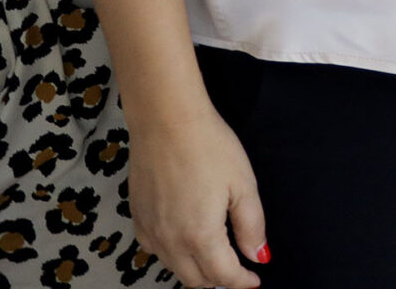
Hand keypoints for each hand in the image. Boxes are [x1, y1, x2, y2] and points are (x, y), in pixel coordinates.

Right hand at [129, 109, 268, 287]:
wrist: (167, 122)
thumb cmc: (210, 147)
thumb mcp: (243, 185)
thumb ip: (251, 226)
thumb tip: (259, 256)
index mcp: (200, 236)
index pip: (223, 275)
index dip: (242, 282)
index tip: (254, 281)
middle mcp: (170, 241)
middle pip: (196, 280)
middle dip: (219, 281)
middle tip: (238, 272)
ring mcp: (150, 231)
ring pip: (174, 268)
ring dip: (196, 271)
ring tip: (216, 259)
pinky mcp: (137, 219)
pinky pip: (155, 251)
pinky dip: (174, 256)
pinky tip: (186, 242)